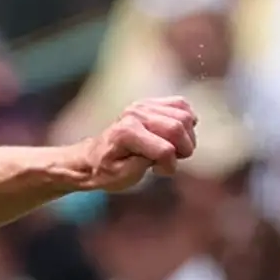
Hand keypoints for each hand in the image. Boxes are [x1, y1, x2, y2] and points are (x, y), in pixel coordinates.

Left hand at [79, 96, 197, 191]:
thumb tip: (165, 152)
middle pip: (178, 128)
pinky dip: (186, 120)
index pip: (165, 148)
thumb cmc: (106, 170)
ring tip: (171, 148)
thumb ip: (145, 163)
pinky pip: (181, 105)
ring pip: (184, 116)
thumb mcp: (123, 176)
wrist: (92, 158)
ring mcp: (143, 106)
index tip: (160, 171)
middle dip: (182, 149)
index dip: (170, 165)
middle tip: (168, 161)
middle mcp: (135, 114)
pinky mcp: (151, 102)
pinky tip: (176, 135)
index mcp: (126, 133)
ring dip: (186, 136)